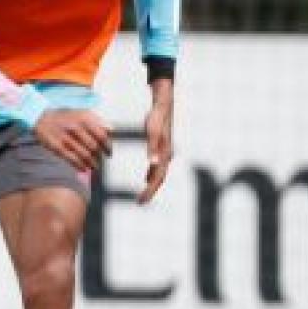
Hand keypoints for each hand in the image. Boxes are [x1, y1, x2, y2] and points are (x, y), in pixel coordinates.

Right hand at [32, 109, 110, 172]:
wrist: (40, 117)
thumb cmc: (65, 117)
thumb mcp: (82, 113)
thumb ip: (97, 120)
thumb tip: (111, 130)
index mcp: (84, 118)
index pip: (101, 135)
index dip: (107, 146)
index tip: (109, 153)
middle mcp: (76, 127)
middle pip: (94, 147)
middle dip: (99, 156)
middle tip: (100, 160)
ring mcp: (66, 137)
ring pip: (84, 154)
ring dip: (91, 163)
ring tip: (94, 167)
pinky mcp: (57, 146)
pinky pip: (72, 159)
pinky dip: (79, 165)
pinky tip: (83, 169)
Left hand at [138, 90, 174, 204]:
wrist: (163, 105)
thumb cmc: (156, 117)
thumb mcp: (152, 131)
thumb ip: (152, 147)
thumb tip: (152, 163)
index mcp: (165, 154)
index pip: (158, 178)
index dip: (150, 191)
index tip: (141, 201)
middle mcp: (167, 155)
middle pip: (160, 179)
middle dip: (150, 192)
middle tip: (140, 203)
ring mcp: (166, 152)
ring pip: (159, 174)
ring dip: (151, 185)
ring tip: (142, 195)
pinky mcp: (163, 148)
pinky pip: (158, 166)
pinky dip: (151, 174)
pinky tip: (145, 177)